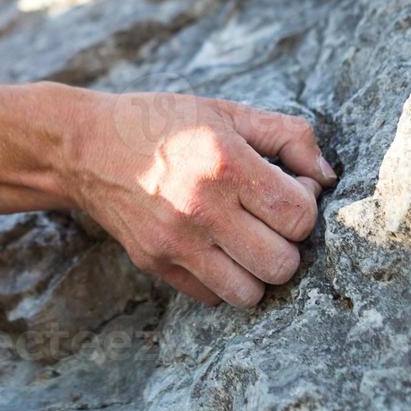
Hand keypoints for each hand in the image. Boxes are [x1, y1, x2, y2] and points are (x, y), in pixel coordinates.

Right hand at [67, 92, 337, 306]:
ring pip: (251, 294)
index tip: (288, 190)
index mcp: (224, 163)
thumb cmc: (162, 123)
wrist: (84, 147)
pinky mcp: (155, 264)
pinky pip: (213, 298)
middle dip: (287, 244)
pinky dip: (223, 281)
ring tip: (247, 242)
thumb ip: (288, 136)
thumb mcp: (226, 112)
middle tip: (268, 221)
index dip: (306, 205)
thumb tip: (326, 177)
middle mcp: (201, 208)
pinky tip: (215, 249)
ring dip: (258, 271)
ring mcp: (175, 243)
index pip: (300, 215)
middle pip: (283, 263)